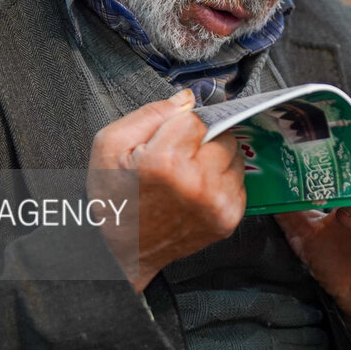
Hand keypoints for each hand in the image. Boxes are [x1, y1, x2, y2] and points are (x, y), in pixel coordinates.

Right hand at [86, 89, 245, 291]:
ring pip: (235, 156)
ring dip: (216, 159)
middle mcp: (197, 183)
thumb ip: (152, 113)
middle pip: (223, 134)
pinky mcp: (228, 219)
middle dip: (204, 139)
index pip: (198, 118)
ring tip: (188, 175)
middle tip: (179, 156)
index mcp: (166, 161)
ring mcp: (216, 203)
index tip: (170, 137)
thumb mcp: (111, 144)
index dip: (182, 124)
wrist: (125, 250)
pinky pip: (239, 181)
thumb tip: (187, 99)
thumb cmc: (115, 199)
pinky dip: (222, 181)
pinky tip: (198, 190)